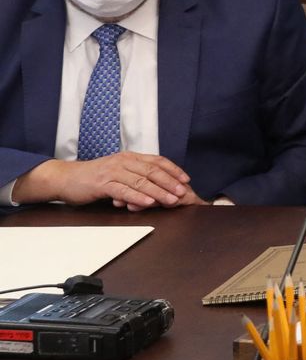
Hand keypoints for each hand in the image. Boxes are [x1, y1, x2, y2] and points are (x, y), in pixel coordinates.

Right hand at [13, 154, 192, 208]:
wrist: (66, 178)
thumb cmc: (94, 178)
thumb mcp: (118, 172)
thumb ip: (135, 176)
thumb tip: (159, 186)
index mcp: (129, 157)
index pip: (156, 161)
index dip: (173, 170)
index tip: (186, 180)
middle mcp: (123, 162)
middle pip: (152, 171)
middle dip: (170, 182)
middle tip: (183, 192)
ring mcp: (112, 172)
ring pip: (140, 181)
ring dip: (158, 191)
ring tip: (171, 200)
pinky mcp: (102, 183)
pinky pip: (123, 190)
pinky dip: (137, 197)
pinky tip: (148, 202)